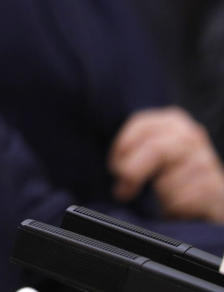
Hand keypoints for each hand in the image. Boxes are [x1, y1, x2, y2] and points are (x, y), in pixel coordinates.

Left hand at [109, 106, 223, 220]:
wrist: (212, 198)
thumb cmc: (174, 173)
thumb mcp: (155, 152)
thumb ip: (135, 150)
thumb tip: (118, 170)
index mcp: (173, 121)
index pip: (140, 125)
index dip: (121, 148)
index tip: (114, 168)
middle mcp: (192, 136)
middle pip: (155, 150)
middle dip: (132, 173)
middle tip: (121, 191)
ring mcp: (206, 161)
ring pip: (166, 181)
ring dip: (157, 195)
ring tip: (164, 196)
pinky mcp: (215, 188)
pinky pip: (180, 201)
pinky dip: (173, 207)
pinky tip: (180, 205)